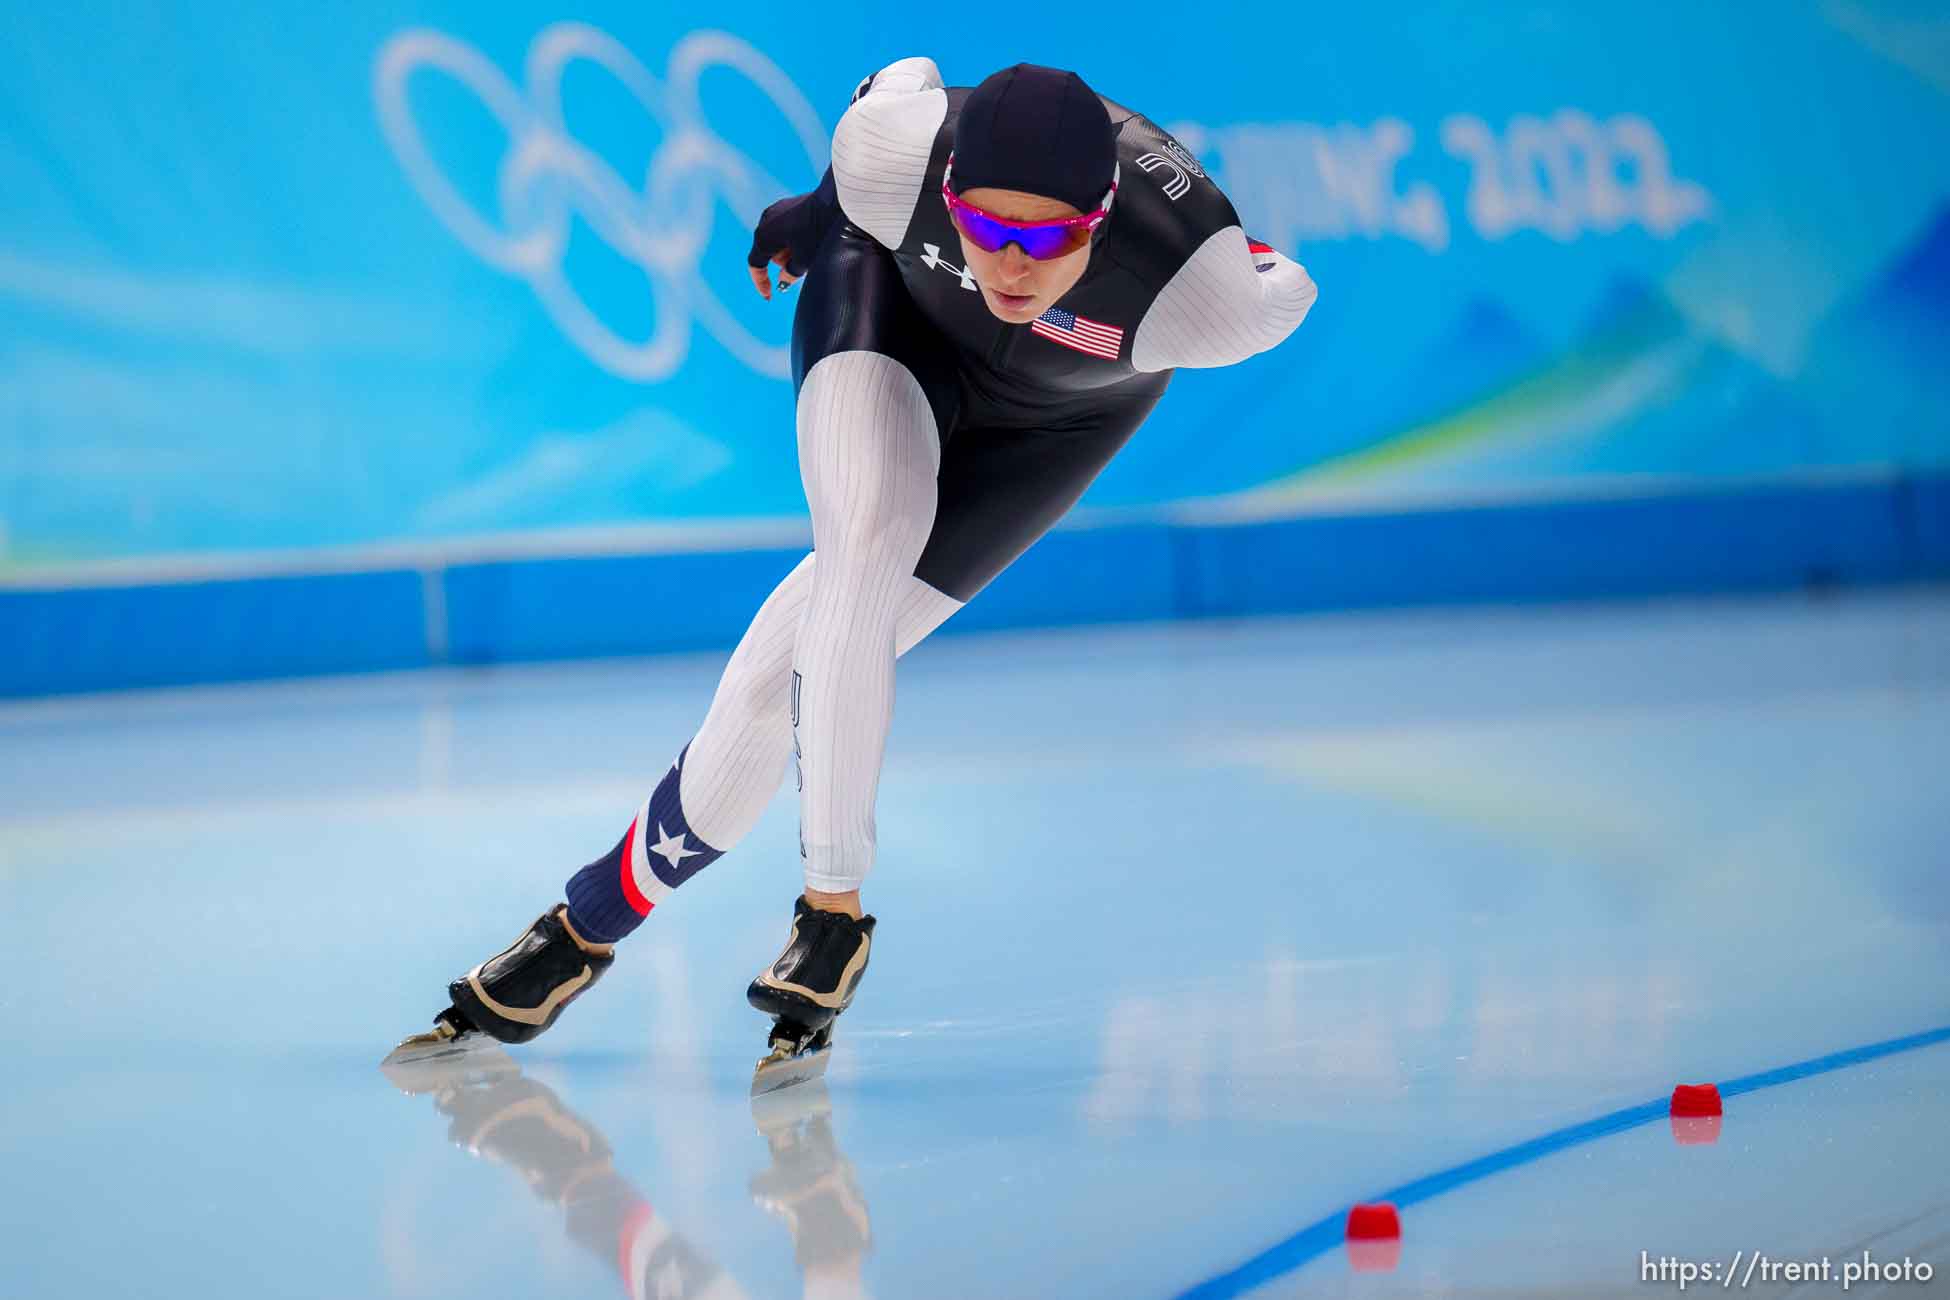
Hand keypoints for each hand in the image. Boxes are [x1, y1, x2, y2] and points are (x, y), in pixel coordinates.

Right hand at [747, 185, 829, 299]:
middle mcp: (764, 222)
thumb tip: (782, 282)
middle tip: (804, 265)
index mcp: (763, 237)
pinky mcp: (786, 205)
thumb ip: (790, 275)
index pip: (756, 266)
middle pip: (769, 253)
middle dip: (783, 263)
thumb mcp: (805, 260)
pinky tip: (811, 236)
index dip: (761, 283)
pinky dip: (793, 238)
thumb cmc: (817, 232)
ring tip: (811, 249)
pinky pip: (784, 228)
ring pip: (777, 240)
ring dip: (789, 250)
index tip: (769, 296)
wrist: (834, 201)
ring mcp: (774, 211)